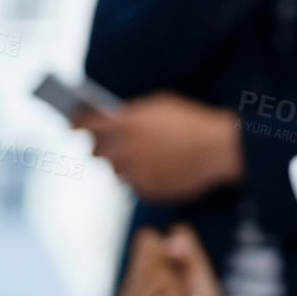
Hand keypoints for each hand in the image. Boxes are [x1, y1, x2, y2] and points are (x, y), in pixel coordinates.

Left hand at [79, 92, 242, 201]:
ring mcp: (136, 173)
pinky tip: (161, 167)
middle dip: (102, 145)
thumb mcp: (161, 105)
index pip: (84, 124)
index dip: (76, 123)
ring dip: (124, 163)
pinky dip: (143, 177)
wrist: (222, 149)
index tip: (74, 125)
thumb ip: (132, 112)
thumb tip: (111, 117)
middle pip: (96, 151)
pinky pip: (134, 185)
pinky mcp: (148, 190)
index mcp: (125, 124)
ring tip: (146, 156)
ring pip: (116, 170)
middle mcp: (125, 150)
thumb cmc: (194, 122)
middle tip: (114, 142)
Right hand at [115, 224, 229, 295]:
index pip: (148, 241)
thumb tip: (173, 232)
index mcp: (143, 275)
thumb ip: (190, 253)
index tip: (182, 268)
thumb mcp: (201, 276)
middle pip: (152, 258)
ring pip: (157, 279)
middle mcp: (131, 290)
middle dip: (177, 275)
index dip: (171, 250)